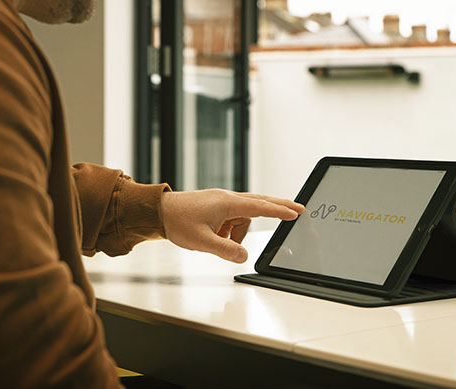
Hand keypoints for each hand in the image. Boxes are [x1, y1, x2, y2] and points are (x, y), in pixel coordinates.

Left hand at [160, 189, 303, 262]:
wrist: (158, 212)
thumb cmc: (178, 222)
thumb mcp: (202, 241)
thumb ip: (225, 250)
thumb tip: (244, 256)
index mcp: (227, 203)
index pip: (260, 207)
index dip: (279, 210)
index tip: (296, 212)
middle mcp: (227, 198)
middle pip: (259, 202)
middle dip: (278, 207)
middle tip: (297, 209)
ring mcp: (222, 201)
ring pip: (243, 217)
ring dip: (238, 232)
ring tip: (217, 241)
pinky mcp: (216, 206)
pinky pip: (232, 218)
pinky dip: (230, 230)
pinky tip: (214, 236)